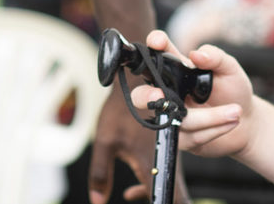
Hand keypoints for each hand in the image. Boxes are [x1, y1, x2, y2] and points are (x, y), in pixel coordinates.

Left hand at [89, 86, 170, 202]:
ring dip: (158, 197)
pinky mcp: (166, 151)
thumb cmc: (120, 110)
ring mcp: (168, 156)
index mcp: (152, 163)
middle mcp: (167, 161)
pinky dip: (149, 189)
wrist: (136, 82)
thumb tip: (97, 202)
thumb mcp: (104, 142)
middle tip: (137, 196)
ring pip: (170, 188)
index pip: (169, 197)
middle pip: (176, 196)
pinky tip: (129, 193)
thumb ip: (100, 174)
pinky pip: (163, 177)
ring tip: (132, 197)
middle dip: (167, 201)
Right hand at [129, 30, 256, 159]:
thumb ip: (215, 57)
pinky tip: (230, 123)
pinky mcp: (180, 139)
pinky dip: (213, 129)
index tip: (157, 42)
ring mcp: (171, 117)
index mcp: (176, 69)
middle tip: (159, 96)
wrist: (247, 122)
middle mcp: (168, 93)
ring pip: (177, 119)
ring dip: (210, 117)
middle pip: (140, 96)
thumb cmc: (233, 90)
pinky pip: (190, 136)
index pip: (157, 55)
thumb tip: (197, 55)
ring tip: (235, 111)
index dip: (152, 45)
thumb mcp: (230, 69)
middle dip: (146, 96)